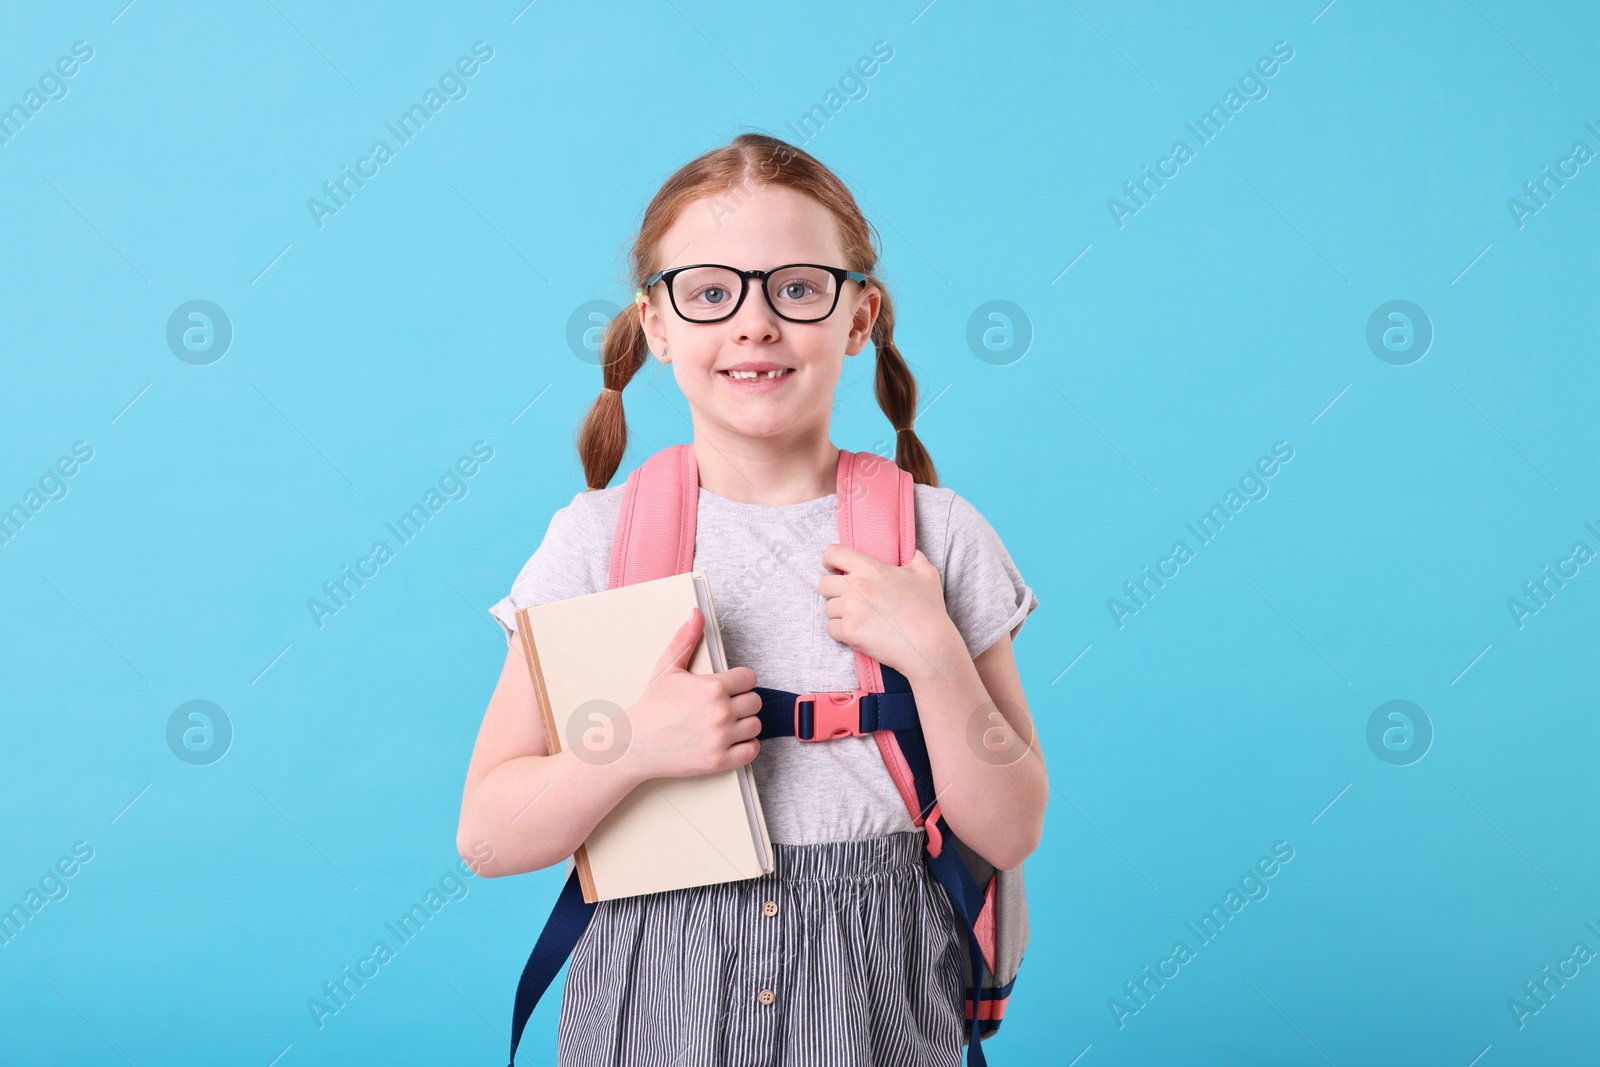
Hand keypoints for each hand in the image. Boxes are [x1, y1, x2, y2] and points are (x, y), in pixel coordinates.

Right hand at [624, 608, 763, 780]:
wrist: (634, 744)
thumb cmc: (651, 706)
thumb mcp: (667, 668)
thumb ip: (686, 639)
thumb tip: (696, 614)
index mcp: (712, 687)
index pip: (749, 678)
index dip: (738, 682)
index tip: (727, 688)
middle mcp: (720, 712)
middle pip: (755, 702)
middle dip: (741, 702)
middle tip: (723, 707)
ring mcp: (721, 738)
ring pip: (755, 725)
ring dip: (744, 724)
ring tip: (724, 723)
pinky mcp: (719, 761)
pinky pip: (752, 750)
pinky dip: (745, 746)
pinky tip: (730, 740)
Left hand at [816, 544, 956, 676]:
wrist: (929, 645)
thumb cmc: (929, 610)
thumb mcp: (927, 574)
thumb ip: (914, 558)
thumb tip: (909, 553)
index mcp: (872, 568)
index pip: (834, 553)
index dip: (830, 560)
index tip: (834, 568)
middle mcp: (857, 586)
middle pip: (824, 584)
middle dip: (834, 591)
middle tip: (851, 600)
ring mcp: (851, 610)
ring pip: (828, 608)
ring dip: (840, 613)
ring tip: (861, 619)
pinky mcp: (849, 632)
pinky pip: (831, 628)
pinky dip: (842, 632)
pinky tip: (859, 632)